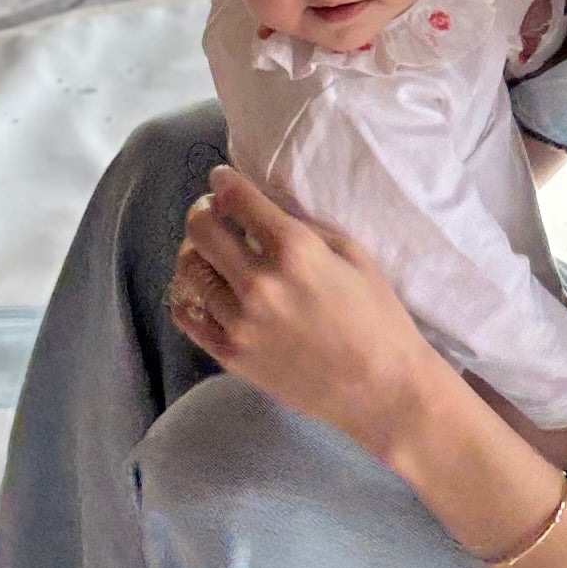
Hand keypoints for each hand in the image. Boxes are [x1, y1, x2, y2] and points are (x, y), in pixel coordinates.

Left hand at [171, 166, 442, 464]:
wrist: (379, 388)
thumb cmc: (377, 317)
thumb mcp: (354, 255)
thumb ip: (306, 228)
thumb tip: (265, 211)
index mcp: (295, 251)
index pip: (238, 200)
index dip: (225, 182)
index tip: (222, 179)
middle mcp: (260, 283)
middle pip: (201, 229)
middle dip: (203, 211)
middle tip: (211, 212)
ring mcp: (240, 322)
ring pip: (189, 270)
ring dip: (195, 253)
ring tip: (208, 252)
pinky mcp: (230, 354)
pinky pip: (187, 315)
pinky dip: (187, 295)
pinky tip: (200, 289)